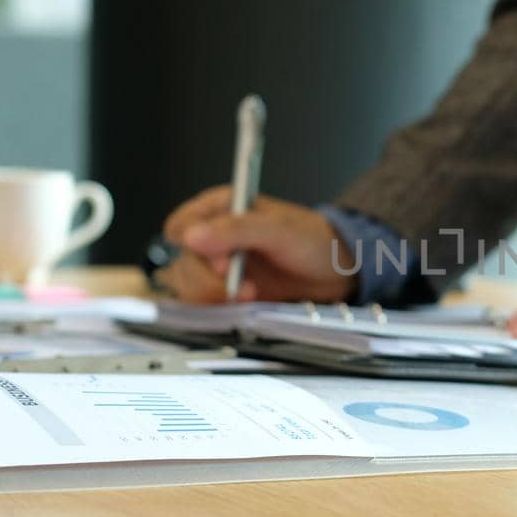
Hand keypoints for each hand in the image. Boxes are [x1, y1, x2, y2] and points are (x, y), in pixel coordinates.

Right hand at [160, 186, 357, 303]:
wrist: (335, 271)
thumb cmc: (313, 240)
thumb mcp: (279, 229)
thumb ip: (236, 230)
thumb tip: (193, 237)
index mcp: (220, 209)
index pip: (181, 226)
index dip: (194, 246)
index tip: (224, 262)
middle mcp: (214, 236)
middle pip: (183, 262)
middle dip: (209, 279)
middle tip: (239, 285)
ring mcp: (218, 266)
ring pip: (189, 286)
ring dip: (216, 296)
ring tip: (250, 294)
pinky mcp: (226, 290)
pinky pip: (204, 303)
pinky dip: (221, 307)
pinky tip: (245, 303)